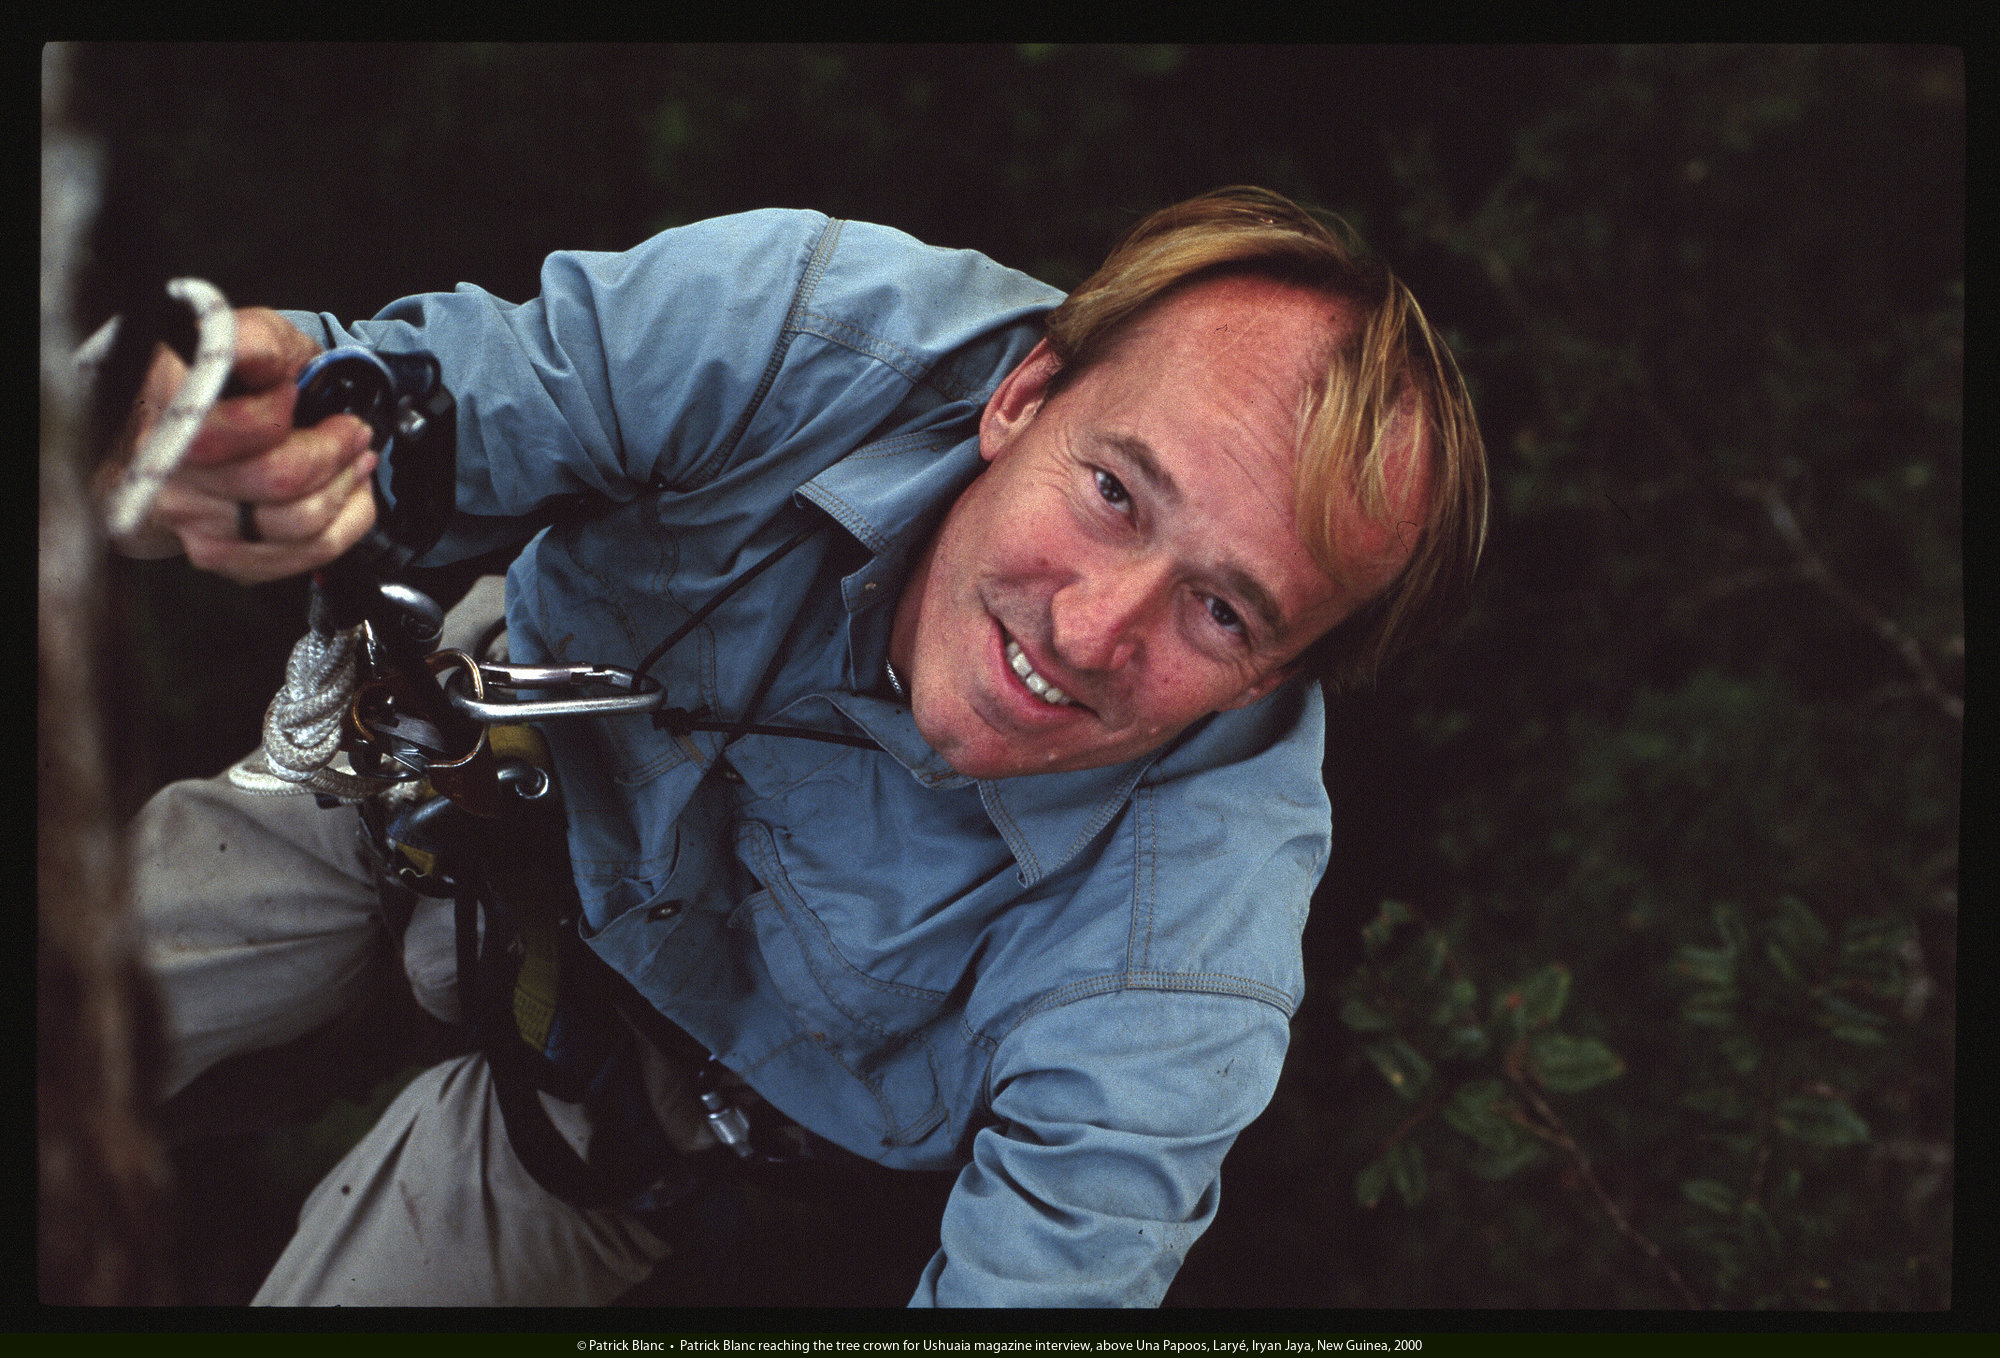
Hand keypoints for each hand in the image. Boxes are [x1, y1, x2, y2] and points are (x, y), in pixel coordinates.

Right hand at [98, 307, 380, 584]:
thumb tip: (257, 356)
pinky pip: (301, 556)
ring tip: (356, 460)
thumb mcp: (250, 338)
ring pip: (296, 524)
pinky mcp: (220, 555)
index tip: (296, 393)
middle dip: (332, 452)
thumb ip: (256, 342)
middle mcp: (166, 471)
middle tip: (354, 431)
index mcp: (165, 410)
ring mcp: (190, 519)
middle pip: (274, 481)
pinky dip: (344, 524)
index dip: (271, 417)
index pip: (217, 434)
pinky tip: (348, 495)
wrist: (197, 430)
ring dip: (346, 488)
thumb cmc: (232, 382)